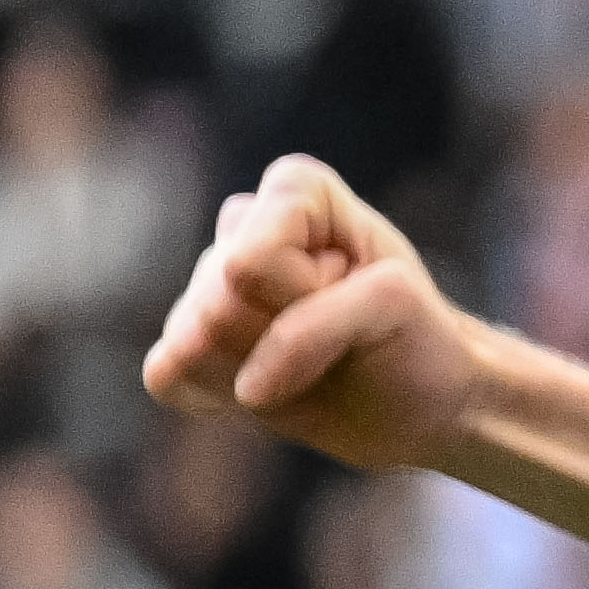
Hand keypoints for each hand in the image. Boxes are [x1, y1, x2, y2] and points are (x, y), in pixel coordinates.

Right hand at [144, 157, 484, 471]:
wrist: (422, 398)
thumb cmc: (415, 337)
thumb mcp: (390, 306)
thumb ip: (311, 322)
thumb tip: (244, 389)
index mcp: (296, 190)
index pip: (249, 263)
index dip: (311, 294)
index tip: (358, 291)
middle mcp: (241, 225)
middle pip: (218, 306)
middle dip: (289, 335)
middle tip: (339, 334)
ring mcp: (206, 282)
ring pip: (190, 345)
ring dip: (262, 369)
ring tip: (310, 358)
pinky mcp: (185, 341)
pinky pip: (166, 376)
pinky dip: (224, 397)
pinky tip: (271, 385)